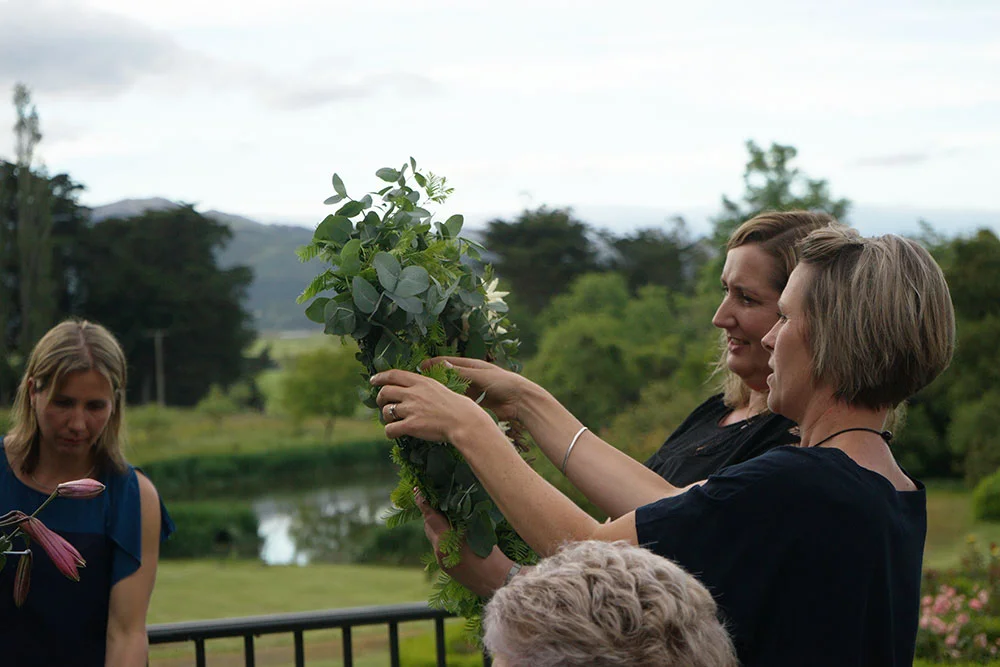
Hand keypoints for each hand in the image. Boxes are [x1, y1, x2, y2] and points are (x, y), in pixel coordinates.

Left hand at [371, 369, 496, 444]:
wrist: (464, 422)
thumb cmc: (458, 407)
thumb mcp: (440, 388)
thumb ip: (425, 388)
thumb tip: (414, 390)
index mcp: (421, 382)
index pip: (394, 374)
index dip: (380, 377)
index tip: (374, 380)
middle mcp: (413, 393)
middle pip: (385, 392)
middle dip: (380, 399)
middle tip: (383, 405)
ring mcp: (411, 409)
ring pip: (386, 411)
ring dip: (387, 417)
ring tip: (395, 421)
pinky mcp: (411, 425)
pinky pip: (390, 429)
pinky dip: (389, 432)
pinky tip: (395, 434)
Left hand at [416, 490, 510, 596]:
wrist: (497, 582)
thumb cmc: (491, 554)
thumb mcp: (477, 530)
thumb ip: (461, 518)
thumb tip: (454, 506)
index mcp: (446, 539)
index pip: (429, 516)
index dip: (422, 502)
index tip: (417, 490)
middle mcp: (439, 550)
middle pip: (428, 526)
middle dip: (430, 512)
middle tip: (436, 499)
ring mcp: (441, 560)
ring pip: (433, 537)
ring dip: (437, 525)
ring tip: (447, 515)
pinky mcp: (446, 567)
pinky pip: (439, 547)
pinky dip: (443, 537)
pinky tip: (454, 533)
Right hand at [422, 356, 529, 422]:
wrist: (521, 401)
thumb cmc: (503, 383)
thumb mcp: (481, 376)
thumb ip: (461, 372)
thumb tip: (441, 364)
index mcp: (473, 366)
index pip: (449, 362)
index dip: (434, 363)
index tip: (420, 366)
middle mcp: (472, 376)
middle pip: (449, 376)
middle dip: (436, 378)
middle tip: (419, 383)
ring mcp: (474, 390)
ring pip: (454, 389)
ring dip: (443, 391)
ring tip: (427, 396)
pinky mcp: (477, 402)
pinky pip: (461, 401)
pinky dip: (452, 402)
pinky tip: (442, 407)